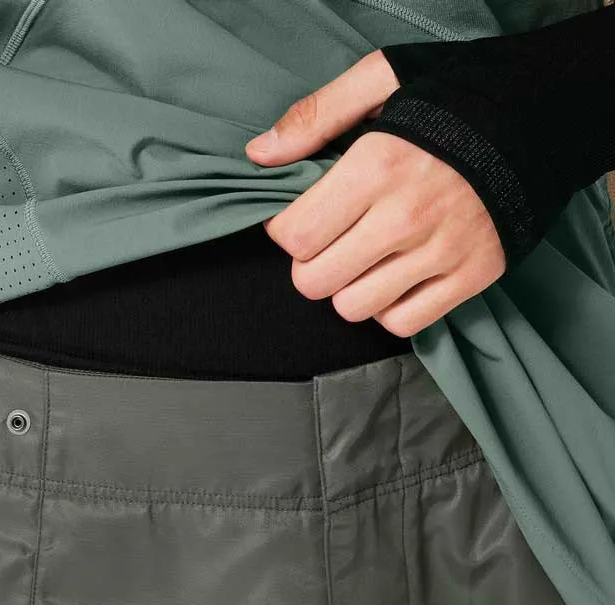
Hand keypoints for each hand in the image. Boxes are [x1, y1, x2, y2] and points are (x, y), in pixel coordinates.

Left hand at [244, 49, 505, 337]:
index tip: (300, 218)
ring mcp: (442, 252)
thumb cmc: (455, 99)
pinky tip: (393, 278)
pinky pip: (402, 323)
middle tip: (329, 242)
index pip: (295, 234)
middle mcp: (406, 216)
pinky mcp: (471, 277)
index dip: (286, 230)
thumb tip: (259, 155)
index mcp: (378, 166)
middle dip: (311, 264)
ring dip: (347, 288)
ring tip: (363, 258)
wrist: (546, 114)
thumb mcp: (383, 81)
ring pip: (353, 307)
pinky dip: (389, 309)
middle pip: (315, 281)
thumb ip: (316, 116)